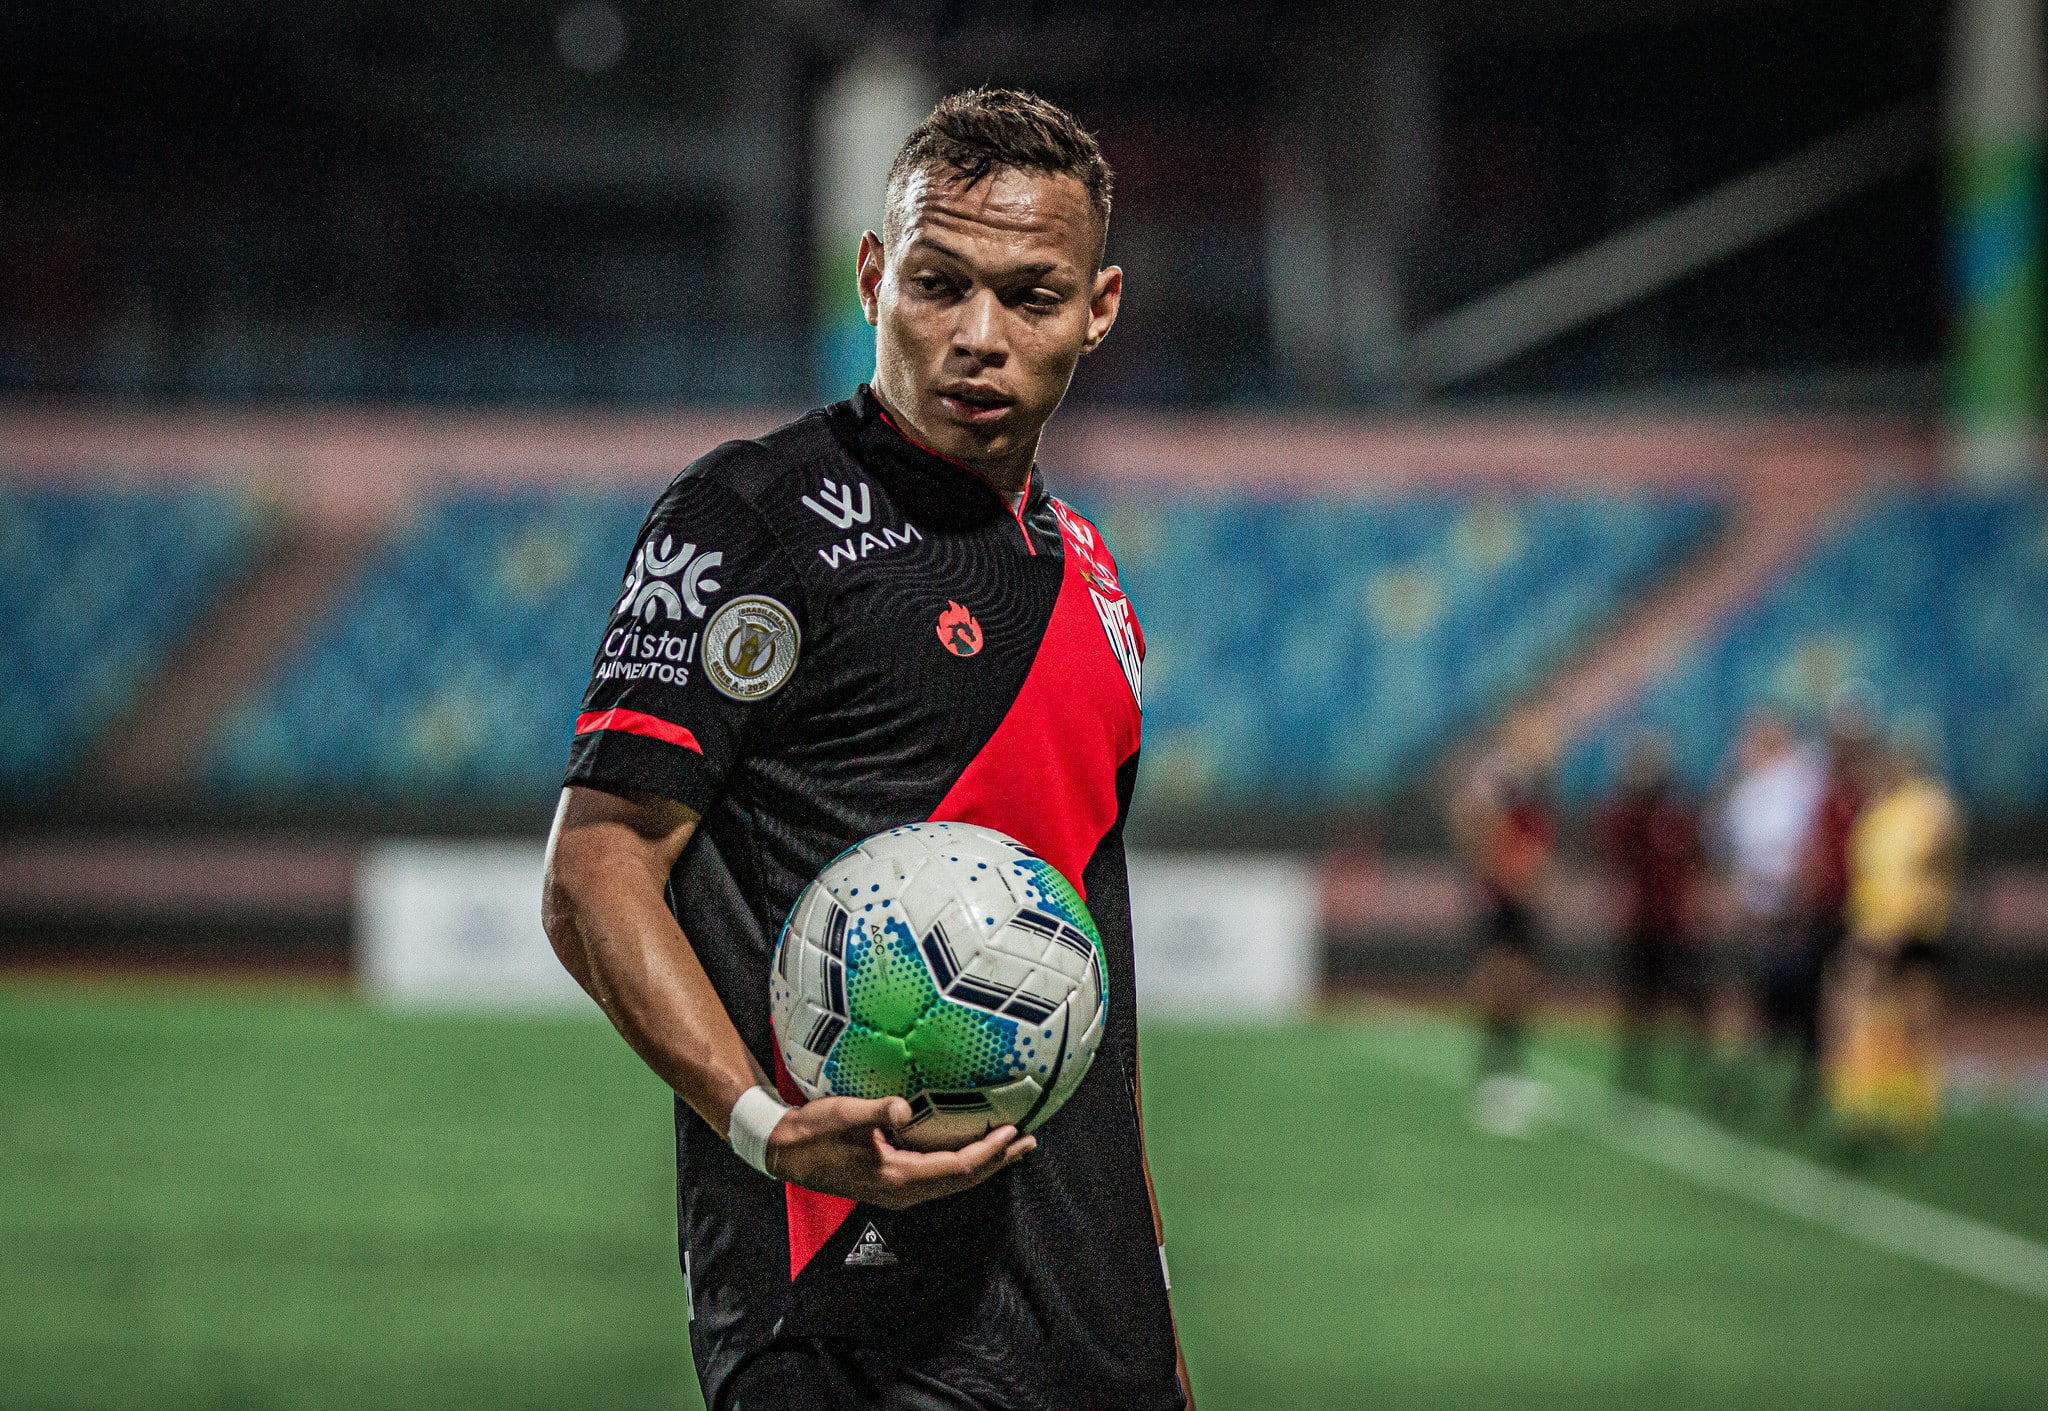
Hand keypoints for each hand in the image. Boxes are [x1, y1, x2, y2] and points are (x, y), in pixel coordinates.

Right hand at [765, 1095, 1034, 1209]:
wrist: (785, 1152)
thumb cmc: (814, 1132)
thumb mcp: (845, 1116)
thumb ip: (877, 1112)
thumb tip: (902, 1107)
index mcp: (898, 1178)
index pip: (957, 1169)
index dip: (988, 1152)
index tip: (1013, 1131)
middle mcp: (904, 1190)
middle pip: (963, 1179)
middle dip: (998, 1161)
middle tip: (1029, 1141)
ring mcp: (899, 1189)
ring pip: (953, 1179)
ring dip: (984, 1163)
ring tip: (1011, 1145)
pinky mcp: (893, 1179)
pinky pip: (940, 1174)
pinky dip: (964, 1161)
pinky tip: (971, 1146)